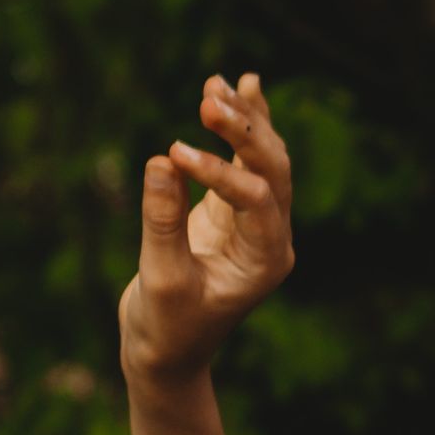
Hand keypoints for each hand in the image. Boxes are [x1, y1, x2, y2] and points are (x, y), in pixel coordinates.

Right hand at [118, 68, 293, 393]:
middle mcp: (272, 237)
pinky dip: (240, 126)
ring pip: (263, 159)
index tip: (175, 154)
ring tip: (216, 83)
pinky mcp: (232, 209)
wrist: (166, 350)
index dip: (219, 173)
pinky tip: (240, 85)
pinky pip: (244, 160)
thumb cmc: (166, 327)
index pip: (256, 200)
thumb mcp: (161, 280)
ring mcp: (256, 221)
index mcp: (267, 261)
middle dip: (244, 131)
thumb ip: (162, 223)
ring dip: (243, 119)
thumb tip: (161, 161)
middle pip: (273, 170)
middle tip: (208, 99)